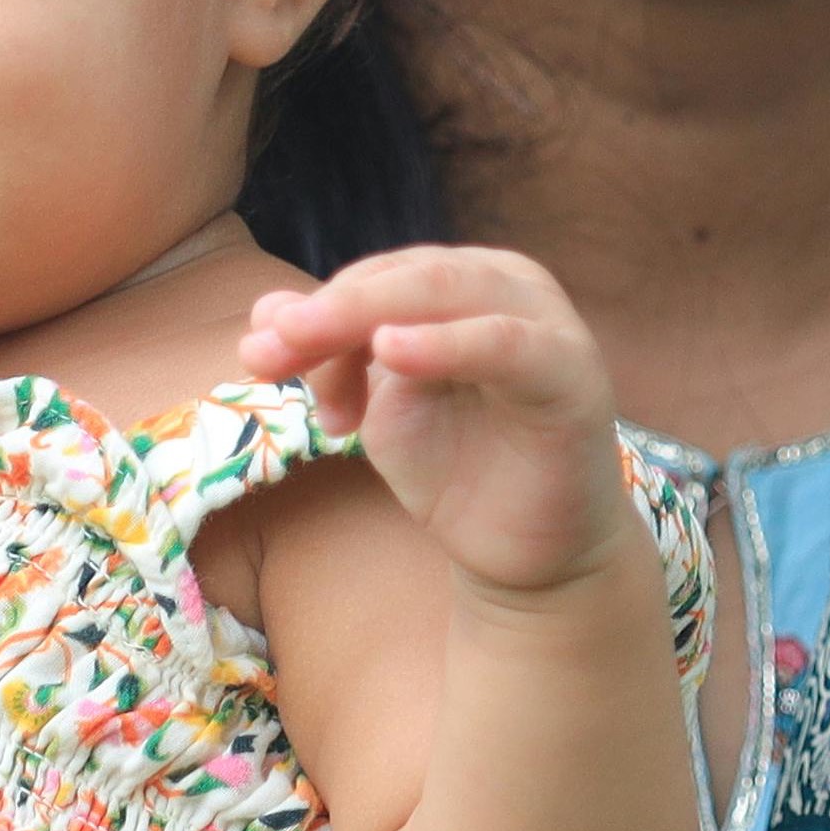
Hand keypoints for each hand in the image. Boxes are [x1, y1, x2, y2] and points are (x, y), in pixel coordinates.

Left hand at [238, 247, 644, 606]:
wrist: (526, 553)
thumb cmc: (457, 469)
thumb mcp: (378, 409)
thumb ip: (331, 355)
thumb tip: (265, 310)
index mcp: (460, 282)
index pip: (374, 277)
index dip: (312, 312)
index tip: (257, 362)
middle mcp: (507, 284)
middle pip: (402, 277)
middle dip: (326, 310)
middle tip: (262, 349)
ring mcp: (545, 321)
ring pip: (447, 291)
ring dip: (366, 313)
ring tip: (304, 338)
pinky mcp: (572, 370)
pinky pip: (504, 343)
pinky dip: (445, 342)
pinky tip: (391, 350)